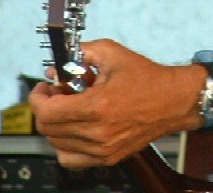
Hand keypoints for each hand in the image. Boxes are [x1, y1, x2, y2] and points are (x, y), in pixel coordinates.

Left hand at [29, 40, 203, 167]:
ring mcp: (102, 149)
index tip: (44, 88)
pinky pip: (70, 159)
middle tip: (56, 94)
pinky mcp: (108, 157)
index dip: (38, 98)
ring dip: (56, 125)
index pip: (46, 112)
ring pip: (56, 144)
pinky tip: (76, 127)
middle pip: (48, 129)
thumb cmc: (149, 79)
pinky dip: (66, 144)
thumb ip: (81, 54)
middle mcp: (98, 132)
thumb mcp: (112, 54)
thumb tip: (57, 66)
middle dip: (46, 108)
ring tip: (70, 109)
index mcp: (97, 106)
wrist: (175, 100)